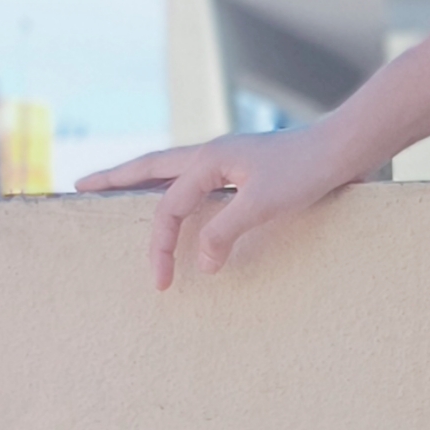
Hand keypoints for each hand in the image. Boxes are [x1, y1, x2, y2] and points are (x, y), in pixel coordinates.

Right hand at [76, 119, 354, 290]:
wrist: (348, 146)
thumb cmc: (309, 171)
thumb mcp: (264, 205)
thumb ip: (225, 232)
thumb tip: (200, 263)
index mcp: (210, 159)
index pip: (169, 207)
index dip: (160, 246)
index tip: (163, 282)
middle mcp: (214, 154)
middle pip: (152, 166)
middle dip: (115, 178)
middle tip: (81, 185)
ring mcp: (230, 159)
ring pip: (173, 169)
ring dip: (144, 178)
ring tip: (119, 187)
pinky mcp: (249, 169)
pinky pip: (200, 179)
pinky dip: (180, 188)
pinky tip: (182, 198)